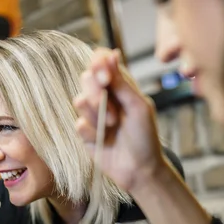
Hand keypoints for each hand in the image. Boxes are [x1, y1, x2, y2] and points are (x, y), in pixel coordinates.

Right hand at [74, 48, 167, 191]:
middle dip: (97, 92)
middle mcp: (105, 97)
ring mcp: (93, 115)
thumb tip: (111, 53)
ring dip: (96, 114)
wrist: (139, 169)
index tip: (105, 76)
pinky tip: (102, 139)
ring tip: (113, 126)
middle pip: (86, 78)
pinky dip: (91, 131)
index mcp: (120, 87)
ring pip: (79, 100)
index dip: (98, 64)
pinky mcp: (85, 133)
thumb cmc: (145, 137)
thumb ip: (122, 82)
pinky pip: (78, 123)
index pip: (101, 63)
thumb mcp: (138, 107)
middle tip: (113, 110)